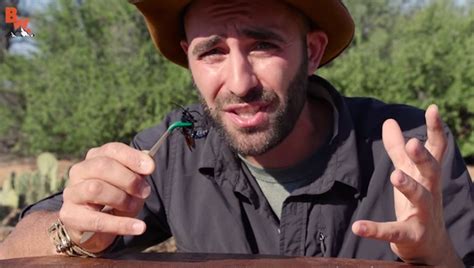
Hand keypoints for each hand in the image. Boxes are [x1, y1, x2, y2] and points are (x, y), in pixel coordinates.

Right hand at [59, 142, 154, 252]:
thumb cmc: (115, 200)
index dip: (132, 157)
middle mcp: (79, 171)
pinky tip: (138, 227)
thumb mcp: (130, 186)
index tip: (150, 168)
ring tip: (133, 207)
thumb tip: (148, 163)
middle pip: (102, 166)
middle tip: (145, 192)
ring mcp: (72, 192)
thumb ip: (138, 174)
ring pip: (95, 188)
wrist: (93, 229)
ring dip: (121, 199)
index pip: (112, 150)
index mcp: (95, 158)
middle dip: (128, 179)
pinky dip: (121, 224)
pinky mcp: (70, 215)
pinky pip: (97, 220)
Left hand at [352, 105, 461, 265]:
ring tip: (395, 175)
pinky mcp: (410, 235)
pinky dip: (375, 229)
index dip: (435, 130)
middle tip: (413, 143)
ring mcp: (423, 215)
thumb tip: (389, 120)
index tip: (432, 108)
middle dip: (423, 157)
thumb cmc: (418, 203)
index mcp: (427, 176)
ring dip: (409, 186)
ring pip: (420, 198)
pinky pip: (393, 231)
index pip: (436, 150)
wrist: (429, 247)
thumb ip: (397, 149)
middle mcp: (430, 192)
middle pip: (431, 171)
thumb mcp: (408, 173)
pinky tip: (358, 226)